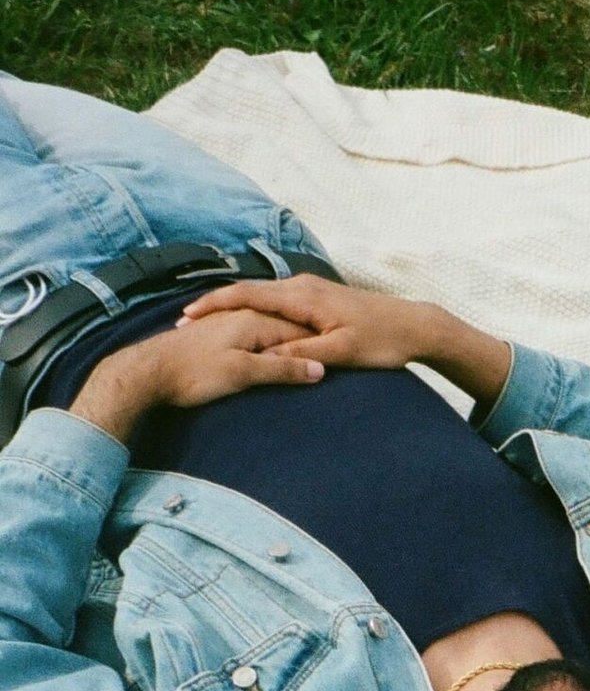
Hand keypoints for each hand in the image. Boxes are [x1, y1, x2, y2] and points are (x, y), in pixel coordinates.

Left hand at [70, 307, 323, 440]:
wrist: (148, 372)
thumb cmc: (195, 373)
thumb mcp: (244, 373)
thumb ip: (282, 369)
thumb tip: (318, 371)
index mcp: (255, 320)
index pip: (299, 329)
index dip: (320, 344)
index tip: (341, 358)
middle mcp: (243, 317)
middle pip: (284, 327)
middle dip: (304, 343)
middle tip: (328, 361)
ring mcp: (229, 326)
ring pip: (267, 332)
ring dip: (284, 347)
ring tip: (302, 361)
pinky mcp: (216, 338)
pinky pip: (250, 339)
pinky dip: (263, 349)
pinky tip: (265, 360)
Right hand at [180, 274, 432, 374]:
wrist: (413, 325)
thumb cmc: (382, 341)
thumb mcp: (342, 352)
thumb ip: (304, 353)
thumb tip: (269, 357)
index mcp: (302, 297)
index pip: (246, 295)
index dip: (214, 305)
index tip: (186, 317)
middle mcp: (302, 287)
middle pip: (247, 292)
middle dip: (215, 305)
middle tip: (183, 321)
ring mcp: (309, 291)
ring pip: (260, 297)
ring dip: (233, 308)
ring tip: (203, 322)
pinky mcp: (317, 299)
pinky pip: (275, 302)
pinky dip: (254, 311)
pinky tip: (242, 324)